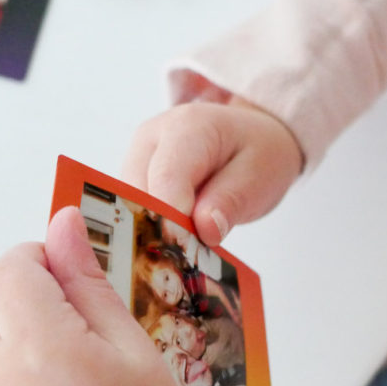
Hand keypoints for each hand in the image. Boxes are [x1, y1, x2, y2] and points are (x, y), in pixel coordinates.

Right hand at [124, 97, 303, 247]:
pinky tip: (174, 241)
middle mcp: (153, 137)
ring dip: (152, 232)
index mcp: (188, 128)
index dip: (170, 219)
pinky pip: (132, 209)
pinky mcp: (134, 176)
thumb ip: (231, 201)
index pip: (166, 179)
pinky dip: (150, 229)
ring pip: (127, 206)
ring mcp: (139, 156)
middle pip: (137, 194)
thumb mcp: (259, 174)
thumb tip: (204, 230)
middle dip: (159, 230)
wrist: (250, 136)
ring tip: (185, 248)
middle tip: (189, 257)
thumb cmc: (257, 151)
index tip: (184, 250)